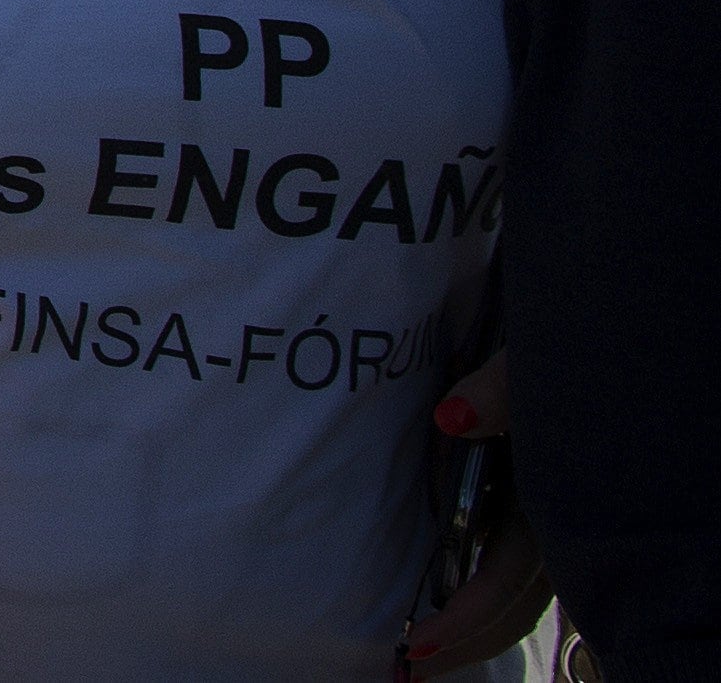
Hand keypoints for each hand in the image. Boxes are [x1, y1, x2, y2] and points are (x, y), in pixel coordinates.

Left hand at [399, 353, 549, 675]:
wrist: (583, 342)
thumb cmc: (554, 354)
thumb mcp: (533, 364)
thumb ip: (502, 390)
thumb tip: (454, 416)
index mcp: (555, 501)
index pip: (510, 579)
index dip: (467, 615)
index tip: (417, 641)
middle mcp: (556, 524)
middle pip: (513, 607)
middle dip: (465, 642)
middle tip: (408, 669)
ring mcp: (548, 523)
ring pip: (515, 597)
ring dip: (470, 628)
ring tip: (420, 656)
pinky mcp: (532, 512)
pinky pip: (507, 569)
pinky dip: (478, 595)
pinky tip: (443, 606)